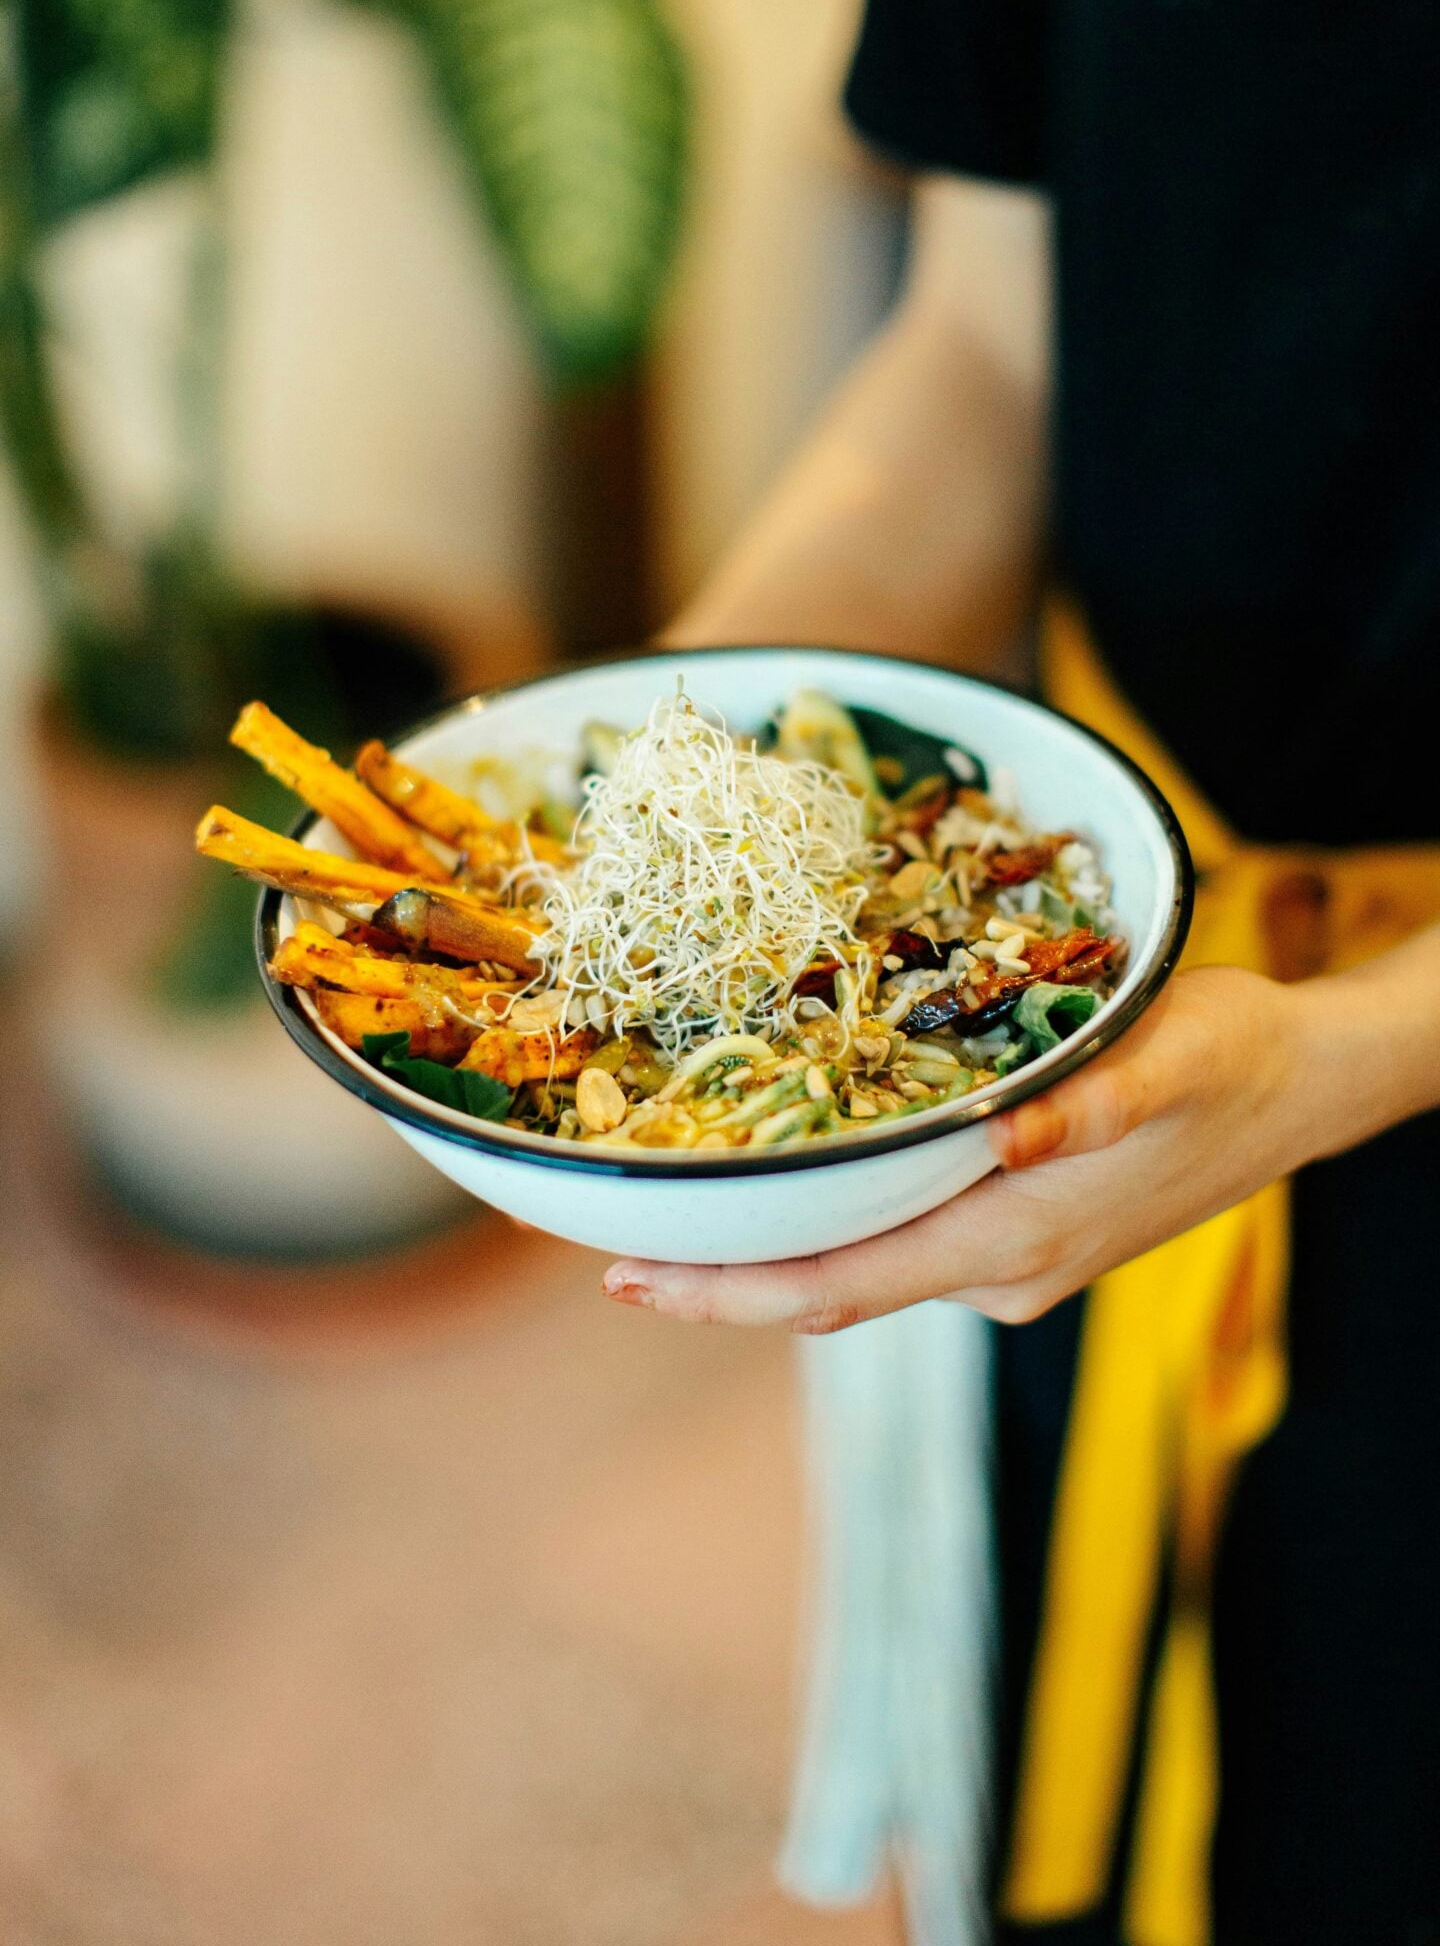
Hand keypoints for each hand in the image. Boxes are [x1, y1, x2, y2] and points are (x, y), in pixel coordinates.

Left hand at [601, 966, 1351, 1331]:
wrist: (1300, 1088)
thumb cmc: (1233, 1058)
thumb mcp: (1171, 1056)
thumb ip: (1092, 1102)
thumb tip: (1008, 1140)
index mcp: (1011, 1243)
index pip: (838, 1287)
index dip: (727, 1291)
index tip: (628, 1278)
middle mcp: (996, 1271)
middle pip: (828, 1288)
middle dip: (716, 1277)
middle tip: (604, 1248)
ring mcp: (1006, 1260)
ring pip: (857, 1265)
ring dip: (765, 1248)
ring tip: (667, 1204)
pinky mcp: (1017, 1232)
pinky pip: (894, 1239)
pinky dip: (826, 1221)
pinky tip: (783, 1175)